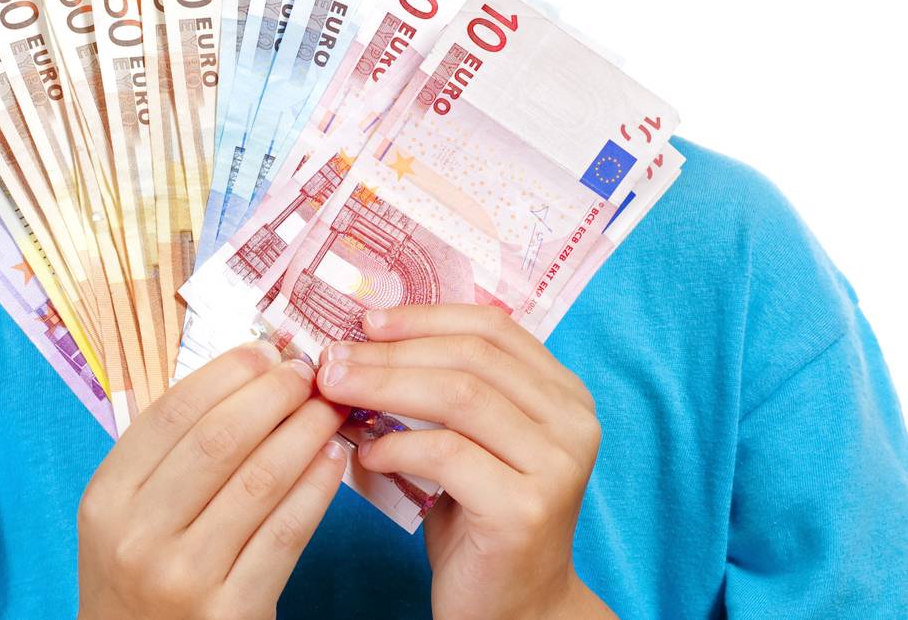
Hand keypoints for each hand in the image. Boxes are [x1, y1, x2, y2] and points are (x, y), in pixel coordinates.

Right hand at [76, 339, 348, 619]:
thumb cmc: (138, 575)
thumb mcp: (125, 513)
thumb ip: (169, 452)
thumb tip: (247, 375)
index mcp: (107, 498)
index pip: (172, 413)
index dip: (227, 373)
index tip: (267, 351)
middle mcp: (138, 536)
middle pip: (219, 439)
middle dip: (273, 393)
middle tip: (307, 371)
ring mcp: (184, 577)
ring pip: (260, 480)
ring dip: (305, 432)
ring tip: (330, 407)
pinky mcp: (232, 613)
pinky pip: (286, 533)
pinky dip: (316, 487)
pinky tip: (332, 459)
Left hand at [316, 304, 616, 619]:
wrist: (517, 613)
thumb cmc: (481, 521)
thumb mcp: (471, 441)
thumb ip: (442, 389)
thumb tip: (363, 341)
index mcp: (564, 394)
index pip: (492, 327)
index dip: (426, 317)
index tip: (367, 320)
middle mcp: (573, 423)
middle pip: (471, 356)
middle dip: (393, 351)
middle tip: (334, 357)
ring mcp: (556, 466)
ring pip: (459, 396)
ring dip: (385, 386)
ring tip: (337, 390)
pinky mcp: (526, 508)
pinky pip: (447, 454)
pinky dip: (398, 444)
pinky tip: (368, 452)